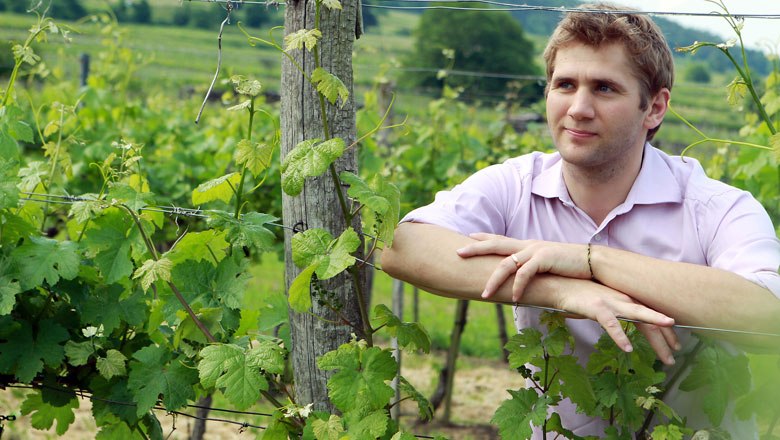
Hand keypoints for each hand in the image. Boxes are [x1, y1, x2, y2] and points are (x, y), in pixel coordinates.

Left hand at [457, 233, 590, 301]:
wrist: (593, 262)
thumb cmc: (571, 267)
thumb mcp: (548, 266)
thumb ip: (533, 270)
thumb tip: (522, 280)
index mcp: (528, 246)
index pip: (501, 240)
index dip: (484, 238)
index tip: (468, 237)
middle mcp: (528, 245)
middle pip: (496, 245)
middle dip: (476, 248)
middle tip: (458, 252)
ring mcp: (536, 251)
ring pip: (507, 264)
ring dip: (494, 280)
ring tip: (484, 294)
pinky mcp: (545, 259)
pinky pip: (525, 274)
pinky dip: (518, 286)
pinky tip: (514, 298)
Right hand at [556, 281, 677, 362]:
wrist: (557, 284)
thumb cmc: (577, 294)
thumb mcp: (602, 303)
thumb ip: (614, 311)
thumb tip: (621, 323)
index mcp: (625, 298)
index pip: (651, 314)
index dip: (665, 329)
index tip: (675, 344)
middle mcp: (623, 298)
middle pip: (651, 319)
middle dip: (666, 338)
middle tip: (675, 356)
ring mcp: (611, 302)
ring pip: (640, 319)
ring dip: (655, 338)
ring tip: (667, 352)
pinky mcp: (596, 307)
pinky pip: (611, 324)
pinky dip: (620, 336)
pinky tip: (628, 348)